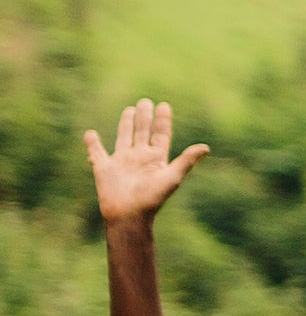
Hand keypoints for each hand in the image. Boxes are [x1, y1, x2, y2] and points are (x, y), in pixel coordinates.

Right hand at [84, 98, 208, 224]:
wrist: (128, 214)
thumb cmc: (152, 198)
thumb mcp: (172, 177)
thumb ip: (187, 161)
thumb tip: (206, 147)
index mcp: (156, 159)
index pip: (161, 135)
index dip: (163, 121)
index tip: (164, 106)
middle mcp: (139, 157)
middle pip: (143, 132)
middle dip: (144, 117)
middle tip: (146, 101)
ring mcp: (122, 161)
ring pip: (124, 137)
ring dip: (126, 124)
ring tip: (130, 110)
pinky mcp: (104, 167)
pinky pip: (96, 152)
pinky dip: (92, 143)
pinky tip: (90, 134)